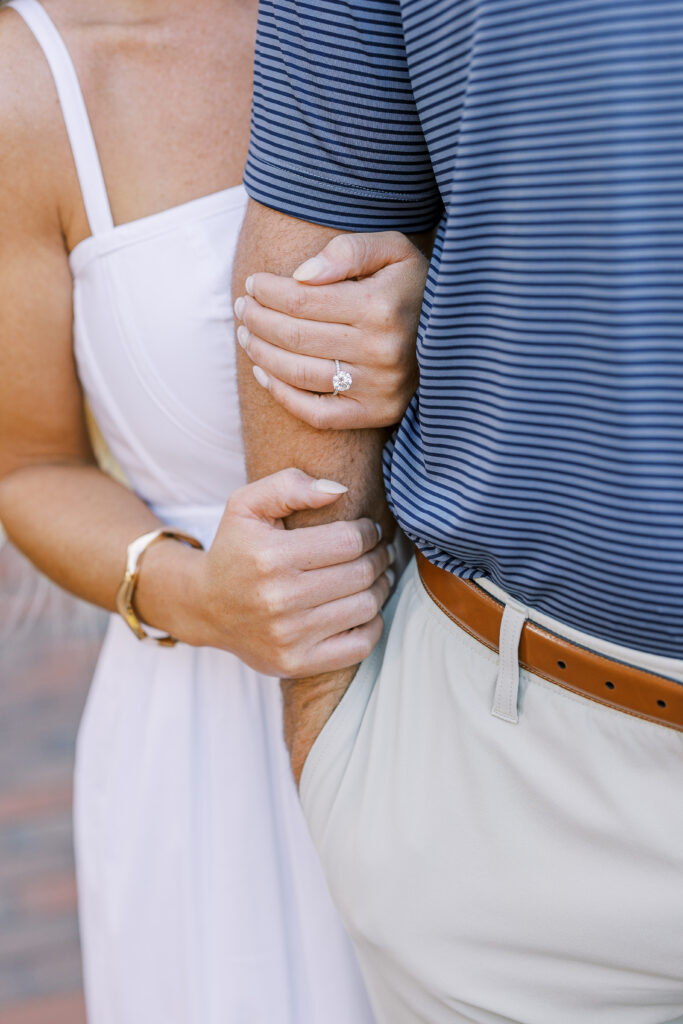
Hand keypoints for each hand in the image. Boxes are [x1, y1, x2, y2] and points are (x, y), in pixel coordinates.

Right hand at [184, 469, 393, 676]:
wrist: (205, 606)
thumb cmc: (235, 549)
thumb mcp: (247, 505)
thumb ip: (289, 485)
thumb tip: (338, 490)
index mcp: (270, 556)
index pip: (349, 541)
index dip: (368, 532)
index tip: (367, 530)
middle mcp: (279, 599)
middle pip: (361, 574)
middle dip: (379, 557)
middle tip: (379, 550)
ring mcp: (288, 636)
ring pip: (366, 606)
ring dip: (380, 587)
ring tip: (375, 575)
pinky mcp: (296, 663)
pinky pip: (360, 645)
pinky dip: (373, 624)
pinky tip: (363, 607)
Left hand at [233, 231, 428, 429]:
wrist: (458, 334)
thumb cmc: (414, 286)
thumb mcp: (392, 250)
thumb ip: (348, 250)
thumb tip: (300, 276)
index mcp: (381, 306)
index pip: (301, 300)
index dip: (266, 292)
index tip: (252, 284)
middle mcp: (380, 351)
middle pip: (293, 337)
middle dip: (256, 320)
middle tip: (242, 308)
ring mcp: (379, 387)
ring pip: (298, 374)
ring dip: (260, 353)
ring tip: (245, 335)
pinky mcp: (377, 413)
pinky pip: (316, 413)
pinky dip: (281, 395)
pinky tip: (263, 372)